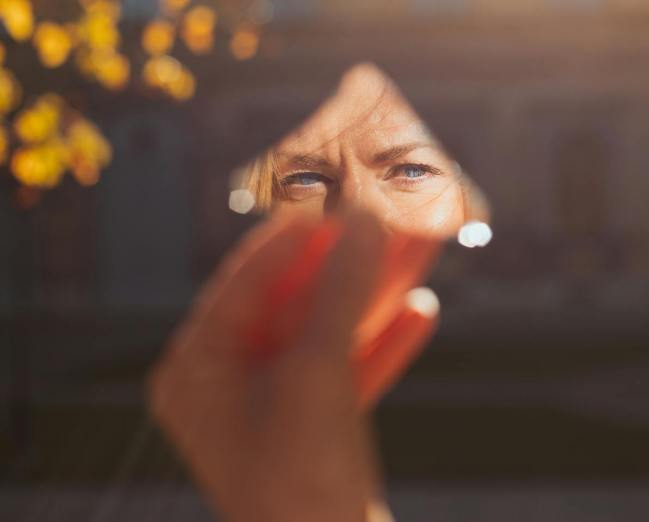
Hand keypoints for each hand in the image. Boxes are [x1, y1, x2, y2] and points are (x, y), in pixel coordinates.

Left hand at [147, 209, 439, 521]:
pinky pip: (349, 371)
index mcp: (200, 369)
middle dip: (352, 261)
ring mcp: (274, 410)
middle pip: (297, 301)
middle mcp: (229, 385)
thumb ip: (338, 291)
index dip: (296, 232)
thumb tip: (363, 222)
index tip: (337, 193)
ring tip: (423, 248)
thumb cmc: (301, 480)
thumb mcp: (317, 373)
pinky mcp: (315, 432)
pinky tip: (423, 308)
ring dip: (378, 293)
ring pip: (332, 332)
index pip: (246, 279)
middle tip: (389, 215)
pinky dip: (383, 342)